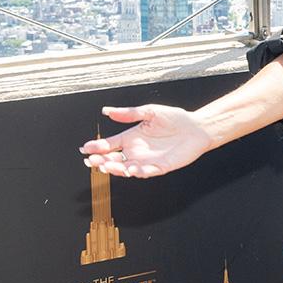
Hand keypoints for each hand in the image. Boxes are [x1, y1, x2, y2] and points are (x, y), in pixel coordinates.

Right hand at [79, 105, 212, 177]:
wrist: (197, 127)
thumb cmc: (176, 119)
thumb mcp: (150, 112)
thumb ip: (129, 113)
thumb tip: (107, 110)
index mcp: (132, 138)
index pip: (110, 145)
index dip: (97, 147)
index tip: (86, 148)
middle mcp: (137, 151)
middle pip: (114, 159)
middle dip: (102, 161)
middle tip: (92, 160)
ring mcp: (148, 160)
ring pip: (127, 168)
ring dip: (117, 169)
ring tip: (107, 166)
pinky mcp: (162, 166)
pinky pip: (148, 172)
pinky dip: (139, 171)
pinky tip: (132, 169)